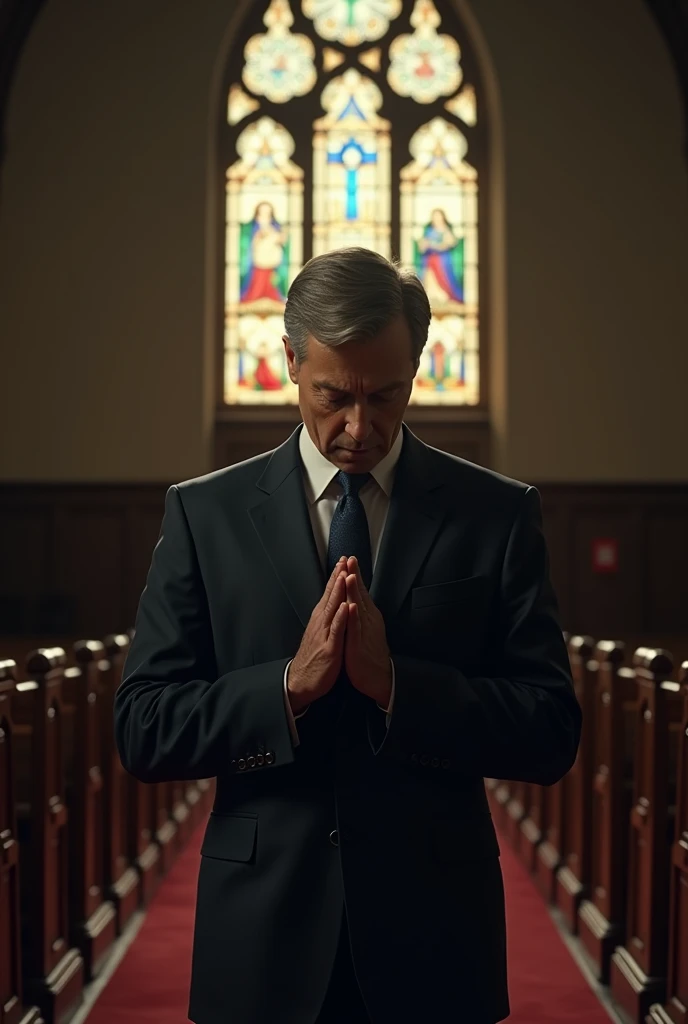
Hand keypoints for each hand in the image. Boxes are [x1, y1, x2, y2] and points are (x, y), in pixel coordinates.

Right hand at [287, 557, 348, 712]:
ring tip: (344, 575)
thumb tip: (332, 604)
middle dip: (337, 577)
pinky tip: (345, 606)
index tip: (342, 561)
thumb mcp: (320, 634)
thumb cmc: (313, 658)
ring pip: (332, 609)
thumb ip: (326, 619)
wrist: (300, 681)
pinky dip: (340, 617)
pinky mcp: (329, 648)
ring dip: (338, 591)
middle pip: (330, 596)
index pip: (329, 593)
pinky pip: (336, 630)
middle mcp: (321, 623)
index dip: (336, 577)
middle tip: (343, 559)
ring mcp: (325, 634)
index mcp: (320, 619)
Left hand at [343, 556, 391, 705]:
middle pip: (359, 594)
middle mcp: (367, 620)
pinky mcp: (358, 644)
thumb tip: (357, 598)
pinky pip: (355, 628)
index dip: (354, 575)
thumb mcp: (364, 628)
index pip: (359, 591)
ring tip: (350, 575)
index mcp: (366, 616)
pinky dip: (353, 616)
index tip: (349, 559)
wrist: (378, 677)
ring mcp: (363, 631)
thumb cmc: (369, 653)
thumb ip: (361, 613)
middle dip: (353, 576)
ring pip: (357, 607)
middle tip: (350, 558)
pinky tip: (351, 605)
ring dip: (354, 591)